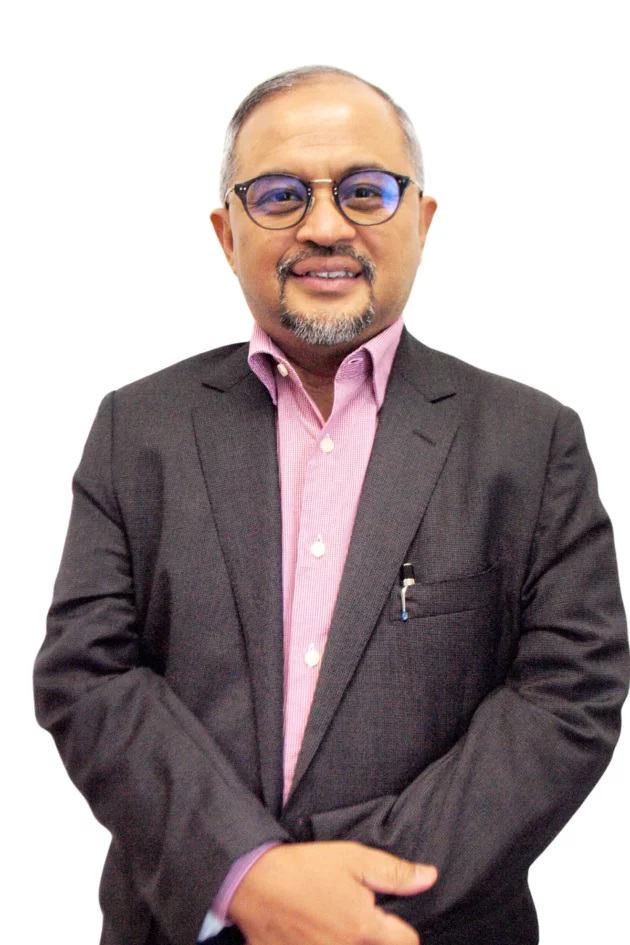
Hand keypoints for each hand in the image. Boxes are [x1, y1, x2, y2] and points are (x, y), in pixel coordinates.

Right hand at [228, 841, 437, 944]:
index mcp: (364, 927)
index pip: (407, 943)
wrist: (253, 883)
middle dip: (376, 939)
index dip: (404, 930)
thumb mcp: (353, 859)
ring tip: (335, 924)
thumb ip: (394, 872)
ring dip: (351, 944)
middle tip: (355, 919)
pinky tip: (317, 935)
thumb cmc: (304, 868)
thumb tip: (430, 877)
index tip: (392, 921)